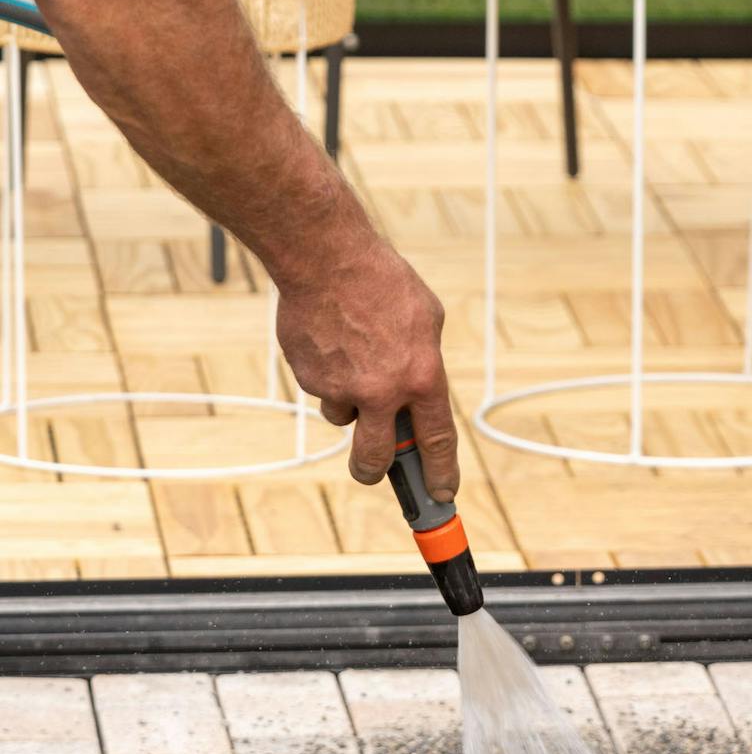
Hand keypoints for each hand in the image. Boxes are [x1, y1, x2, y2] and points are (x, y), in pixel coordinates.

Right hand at [274, 232, 460, 494]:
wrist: (325, 257)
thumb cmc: (382, 282)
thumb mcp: (426, 319)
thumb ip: (424, 362)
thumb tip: (418, 395)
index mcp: (421, 378)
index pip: (436, 442)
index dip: (440, 474)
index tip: (441, 495)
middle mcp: (382, 392)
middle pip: (375, 459)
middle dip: (373, 471)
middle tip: (372, 469)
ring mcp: (341, 388)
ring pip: (343, 417)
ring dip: (348, 402)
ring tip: (351, 356)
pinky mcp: (309, 377)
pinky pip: (321, 389)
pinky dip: (327, 373)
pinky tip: (330, 339)